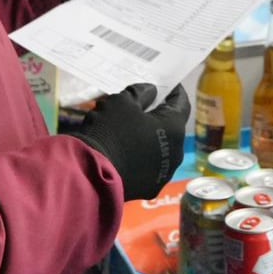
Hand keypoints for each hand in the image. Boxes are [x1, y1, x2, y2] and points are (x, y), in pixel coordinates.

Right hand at [63, 83, 188, 200]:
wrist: (91, 172)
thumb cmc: (110, 130)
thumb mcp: (122, 101)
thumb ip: (141, 93)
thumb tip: (151, 93)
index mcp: (175, 128)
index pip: (181, 103)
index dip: (173, 91)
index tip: (166, 85)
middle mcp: (177, 152)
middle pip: (171, 128)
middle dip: (159, 117)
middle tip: (144, 108)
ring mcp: (164, 173)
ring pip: (161, 149)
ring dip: (151, 139)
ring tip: (131, 131)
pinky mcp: (150, 188)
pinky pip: (150, 166)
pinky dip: (142, 157)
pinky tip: (127, 152)